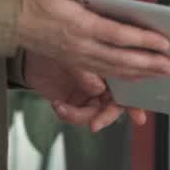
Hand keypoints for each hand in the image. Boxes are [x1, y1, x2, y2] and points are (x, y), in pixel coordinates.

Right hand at [16, 0, 169, 79]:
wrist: (9, 21)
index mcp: (80, 26)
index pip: (119, 35)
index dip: (143, 40)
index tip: (165, 43)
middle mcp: (81, 46)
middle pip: (121, 59)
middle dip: (150, 64)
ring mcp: (77, 57)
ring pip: (114, 70)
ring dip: (140, 74)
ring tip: (162, 75)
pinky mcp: (74, 62)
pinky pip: (102, 75)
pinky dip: (122, 79)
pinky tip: (136, 79)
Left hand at [24, 52, 147, 131]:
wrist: (31, 54)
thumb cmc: (56, 44)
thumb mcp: (72, 54)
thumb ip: (87, 72)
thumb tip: (100, 88)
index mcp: (111, 67)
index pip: (129, 87)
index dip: (135, 102)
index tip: (138, 117)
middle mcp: (104, 83)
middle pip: (114, 106)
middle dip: (105, 117)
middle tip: (96, 124)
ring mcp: (89, 95)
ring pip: (95, 115)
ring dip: (80, 116)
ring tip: (64, 109)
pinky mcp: (74, 104)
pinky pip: (77, 116)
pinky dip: (68, 115)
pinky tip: (58, 105)